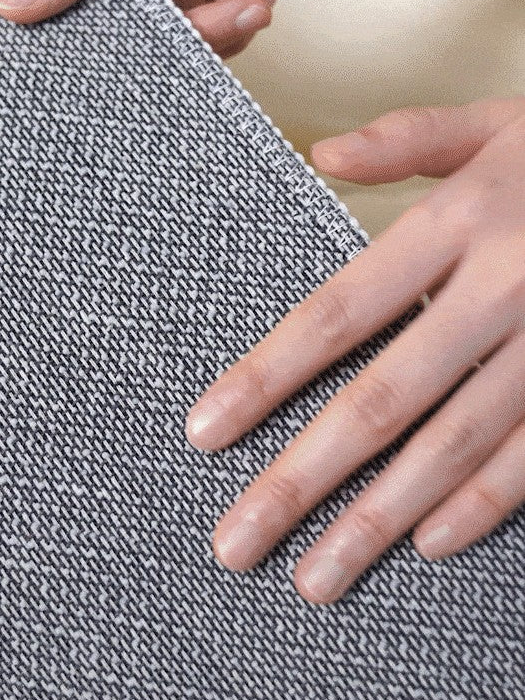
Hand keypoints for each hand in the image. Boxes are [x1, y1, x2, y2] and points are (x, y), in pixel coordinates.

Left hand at [186, 97, 524, 602]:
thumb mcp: (503, 120)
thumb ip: (413, 138)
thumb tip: (321, 152)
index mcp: (460, 222)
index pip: (337, 314)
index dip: (264, 378)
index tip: (204, 435)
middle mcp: (501, 289)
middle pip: (381, 400)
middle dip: (301, 480)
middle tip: (234, 544)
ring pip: (453, 445)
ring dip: (378, 519)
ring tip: (315, 580)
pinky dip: (487, 502)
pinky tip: (430, 546)